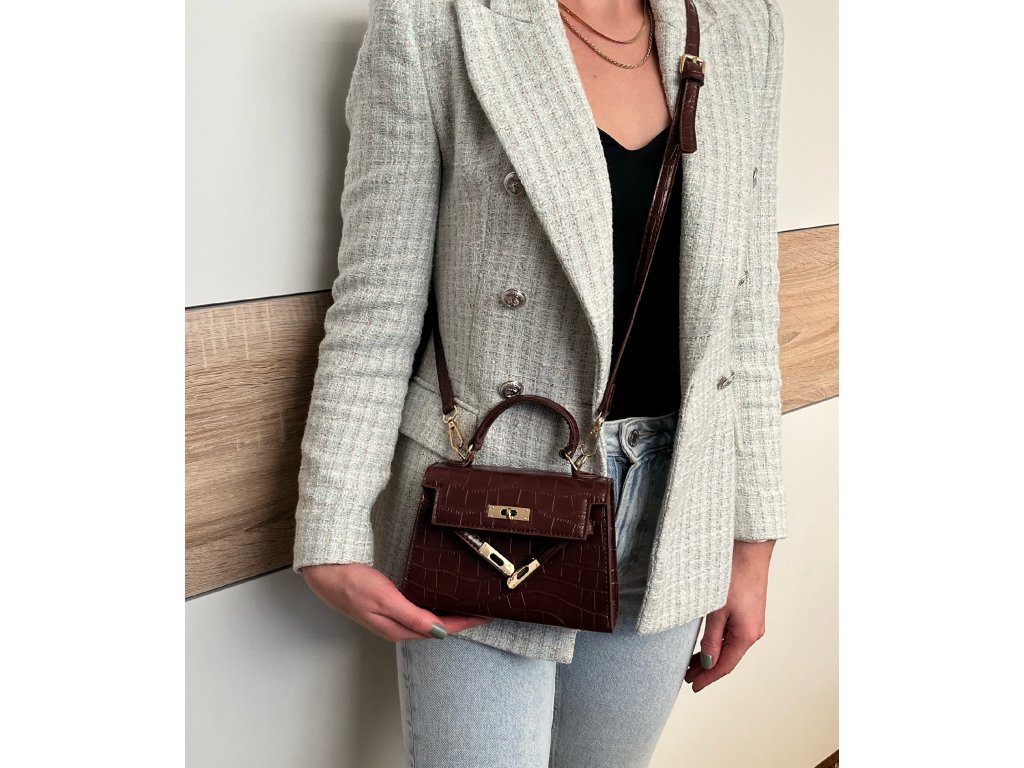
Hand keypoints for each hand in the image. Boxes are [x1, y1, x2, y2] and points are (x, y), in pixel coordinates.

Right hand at [302, 563, 491, 640]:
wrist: (326, 572)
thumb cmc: (351, 583)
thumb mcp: (385, 599)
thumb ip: (412, 616)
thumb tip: (439, 631)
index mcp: (397, 629)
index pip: (439, 630)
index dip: (464, 624)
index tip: (483, 617)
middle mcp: (396, 627)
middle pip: (436, 628)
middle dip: (460, 622)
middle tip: (482, 612)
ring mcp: (392, 618)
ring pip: (427, 621)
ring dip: (448, 616)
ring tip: (467, 609)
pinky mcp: (388, 607)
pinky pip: (417, 613)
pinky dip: (433, 609)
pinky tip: (439, 603)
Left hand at [684, 540, 774, 691]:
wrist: (749, 549)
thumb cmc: (733, 575)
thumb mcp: (716, 610)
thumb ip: (712, 639)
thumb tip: (708, 662)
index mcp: (747, 635)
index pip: (725, 665)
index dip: (708, 678)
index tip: (693, 686)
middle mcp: (753, 631)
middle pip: (728, 658)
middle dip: (707, 669)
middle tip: (686, 676)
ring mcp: (752, 621)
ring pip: (730, 646)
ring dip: (712, 655)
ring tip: (692, 663)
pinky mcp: (749, 610)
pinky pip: (732, 634)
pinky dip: (718, 642)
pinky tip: (707, 643)